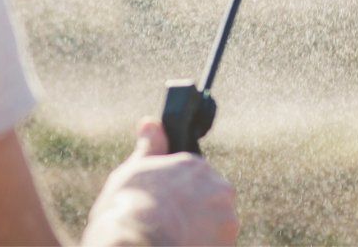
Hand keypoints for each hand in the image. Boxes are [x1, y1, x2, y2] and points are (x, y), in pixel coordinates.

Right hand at [81, 119, 238, 245]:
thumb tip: (150, 122)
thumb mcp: (133, 171)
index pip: (195, 180)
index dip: (180, 196)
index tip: (166, 208)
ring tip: (175, 238)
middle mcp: (217, 186)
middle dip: (196, 213)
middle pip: (210, 201)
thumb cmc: (128, 206)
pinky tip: (183, 245)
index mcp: (194, 165)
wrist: (137, 242)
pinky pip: (218, 244)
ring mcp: (226, 216)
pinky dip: (205, 245)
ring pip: (216, 226)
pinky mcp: (229, 241)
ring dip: (202, 232)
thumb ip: (150, 147)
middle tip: (170, 225)